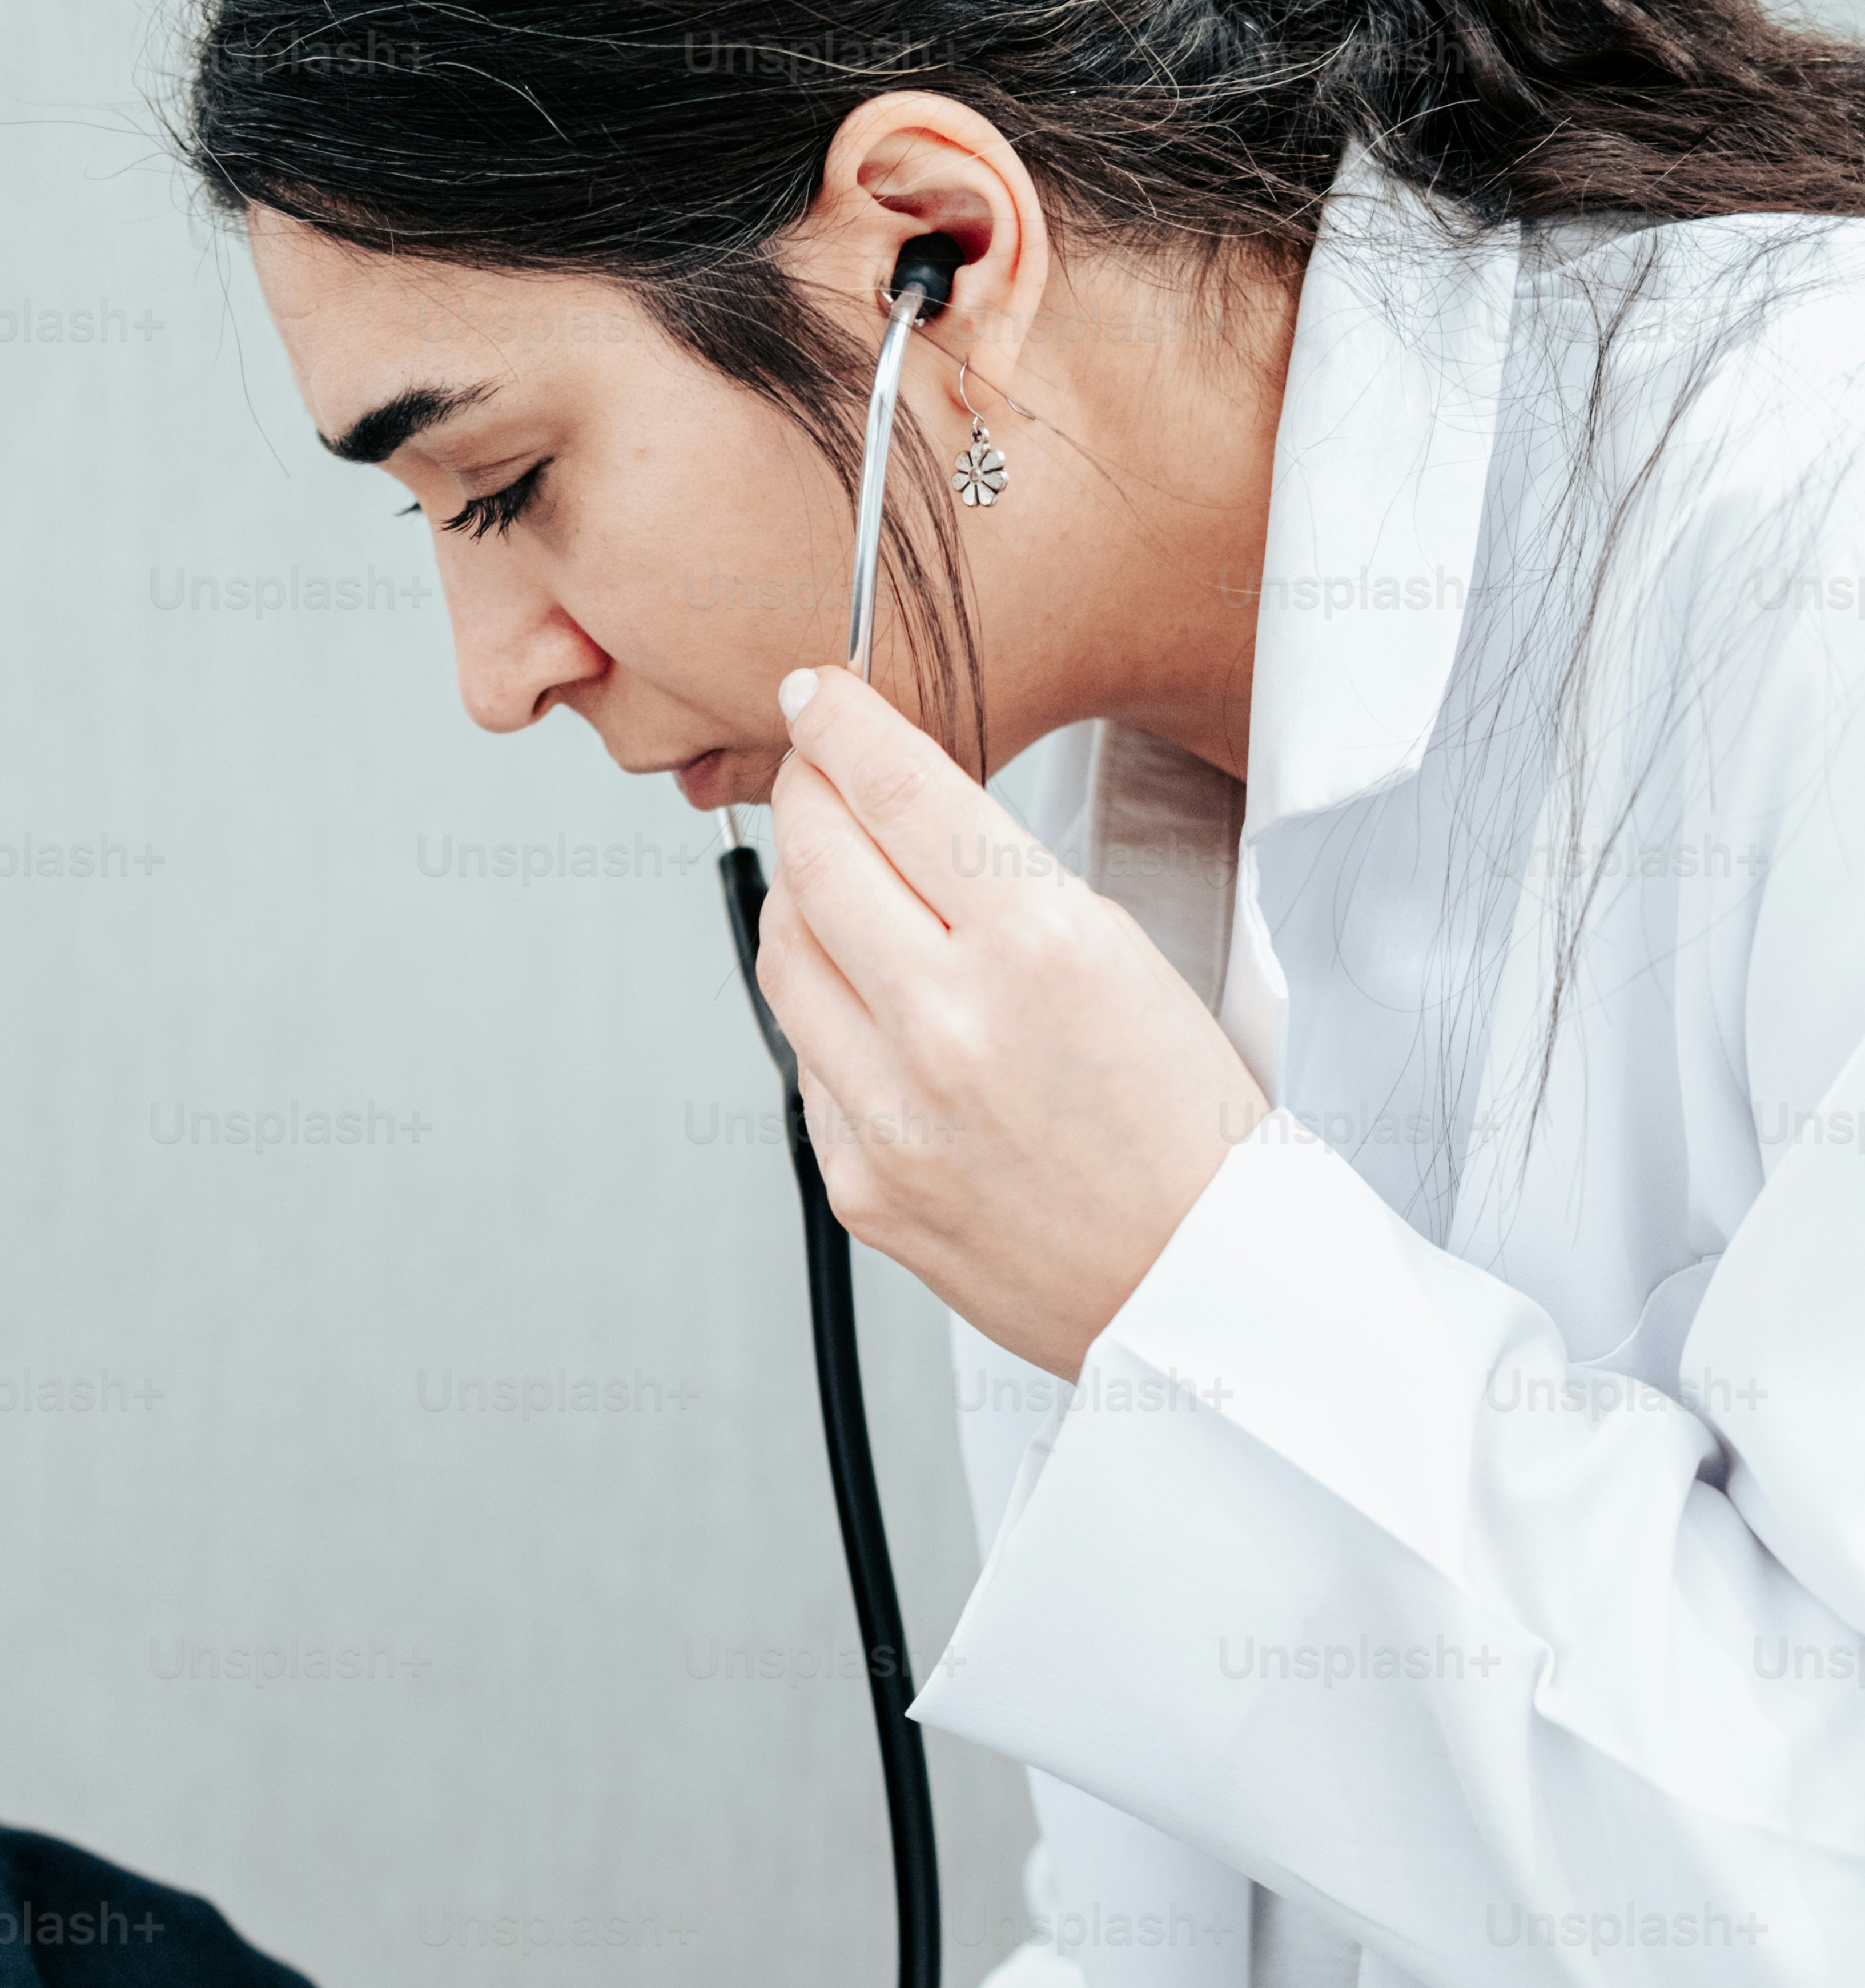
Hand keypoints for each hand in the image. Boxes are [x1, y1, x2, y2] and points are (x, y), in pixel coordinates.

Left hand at [754, 668, 1268, 1380]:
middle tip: (810, 773)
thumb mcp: (1132, 959)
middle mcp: (949, 1022)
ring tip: (837, 887)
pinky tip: (873, 1014)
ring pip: (784, 956)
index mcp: (1040, 946)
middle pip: (816, 858)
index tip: (816, 695)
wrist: (1202, 1291)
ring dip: (800, 901)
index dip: (843, 726)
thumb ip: (1007, 887)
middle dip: (804, 794)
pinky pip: (802, 1060)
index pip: (899, 789)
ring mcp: (890, 1109)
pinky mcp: (859, 1181)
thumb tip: (905, 816)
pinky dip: (823, 1016)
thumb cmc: (1192, 1134)